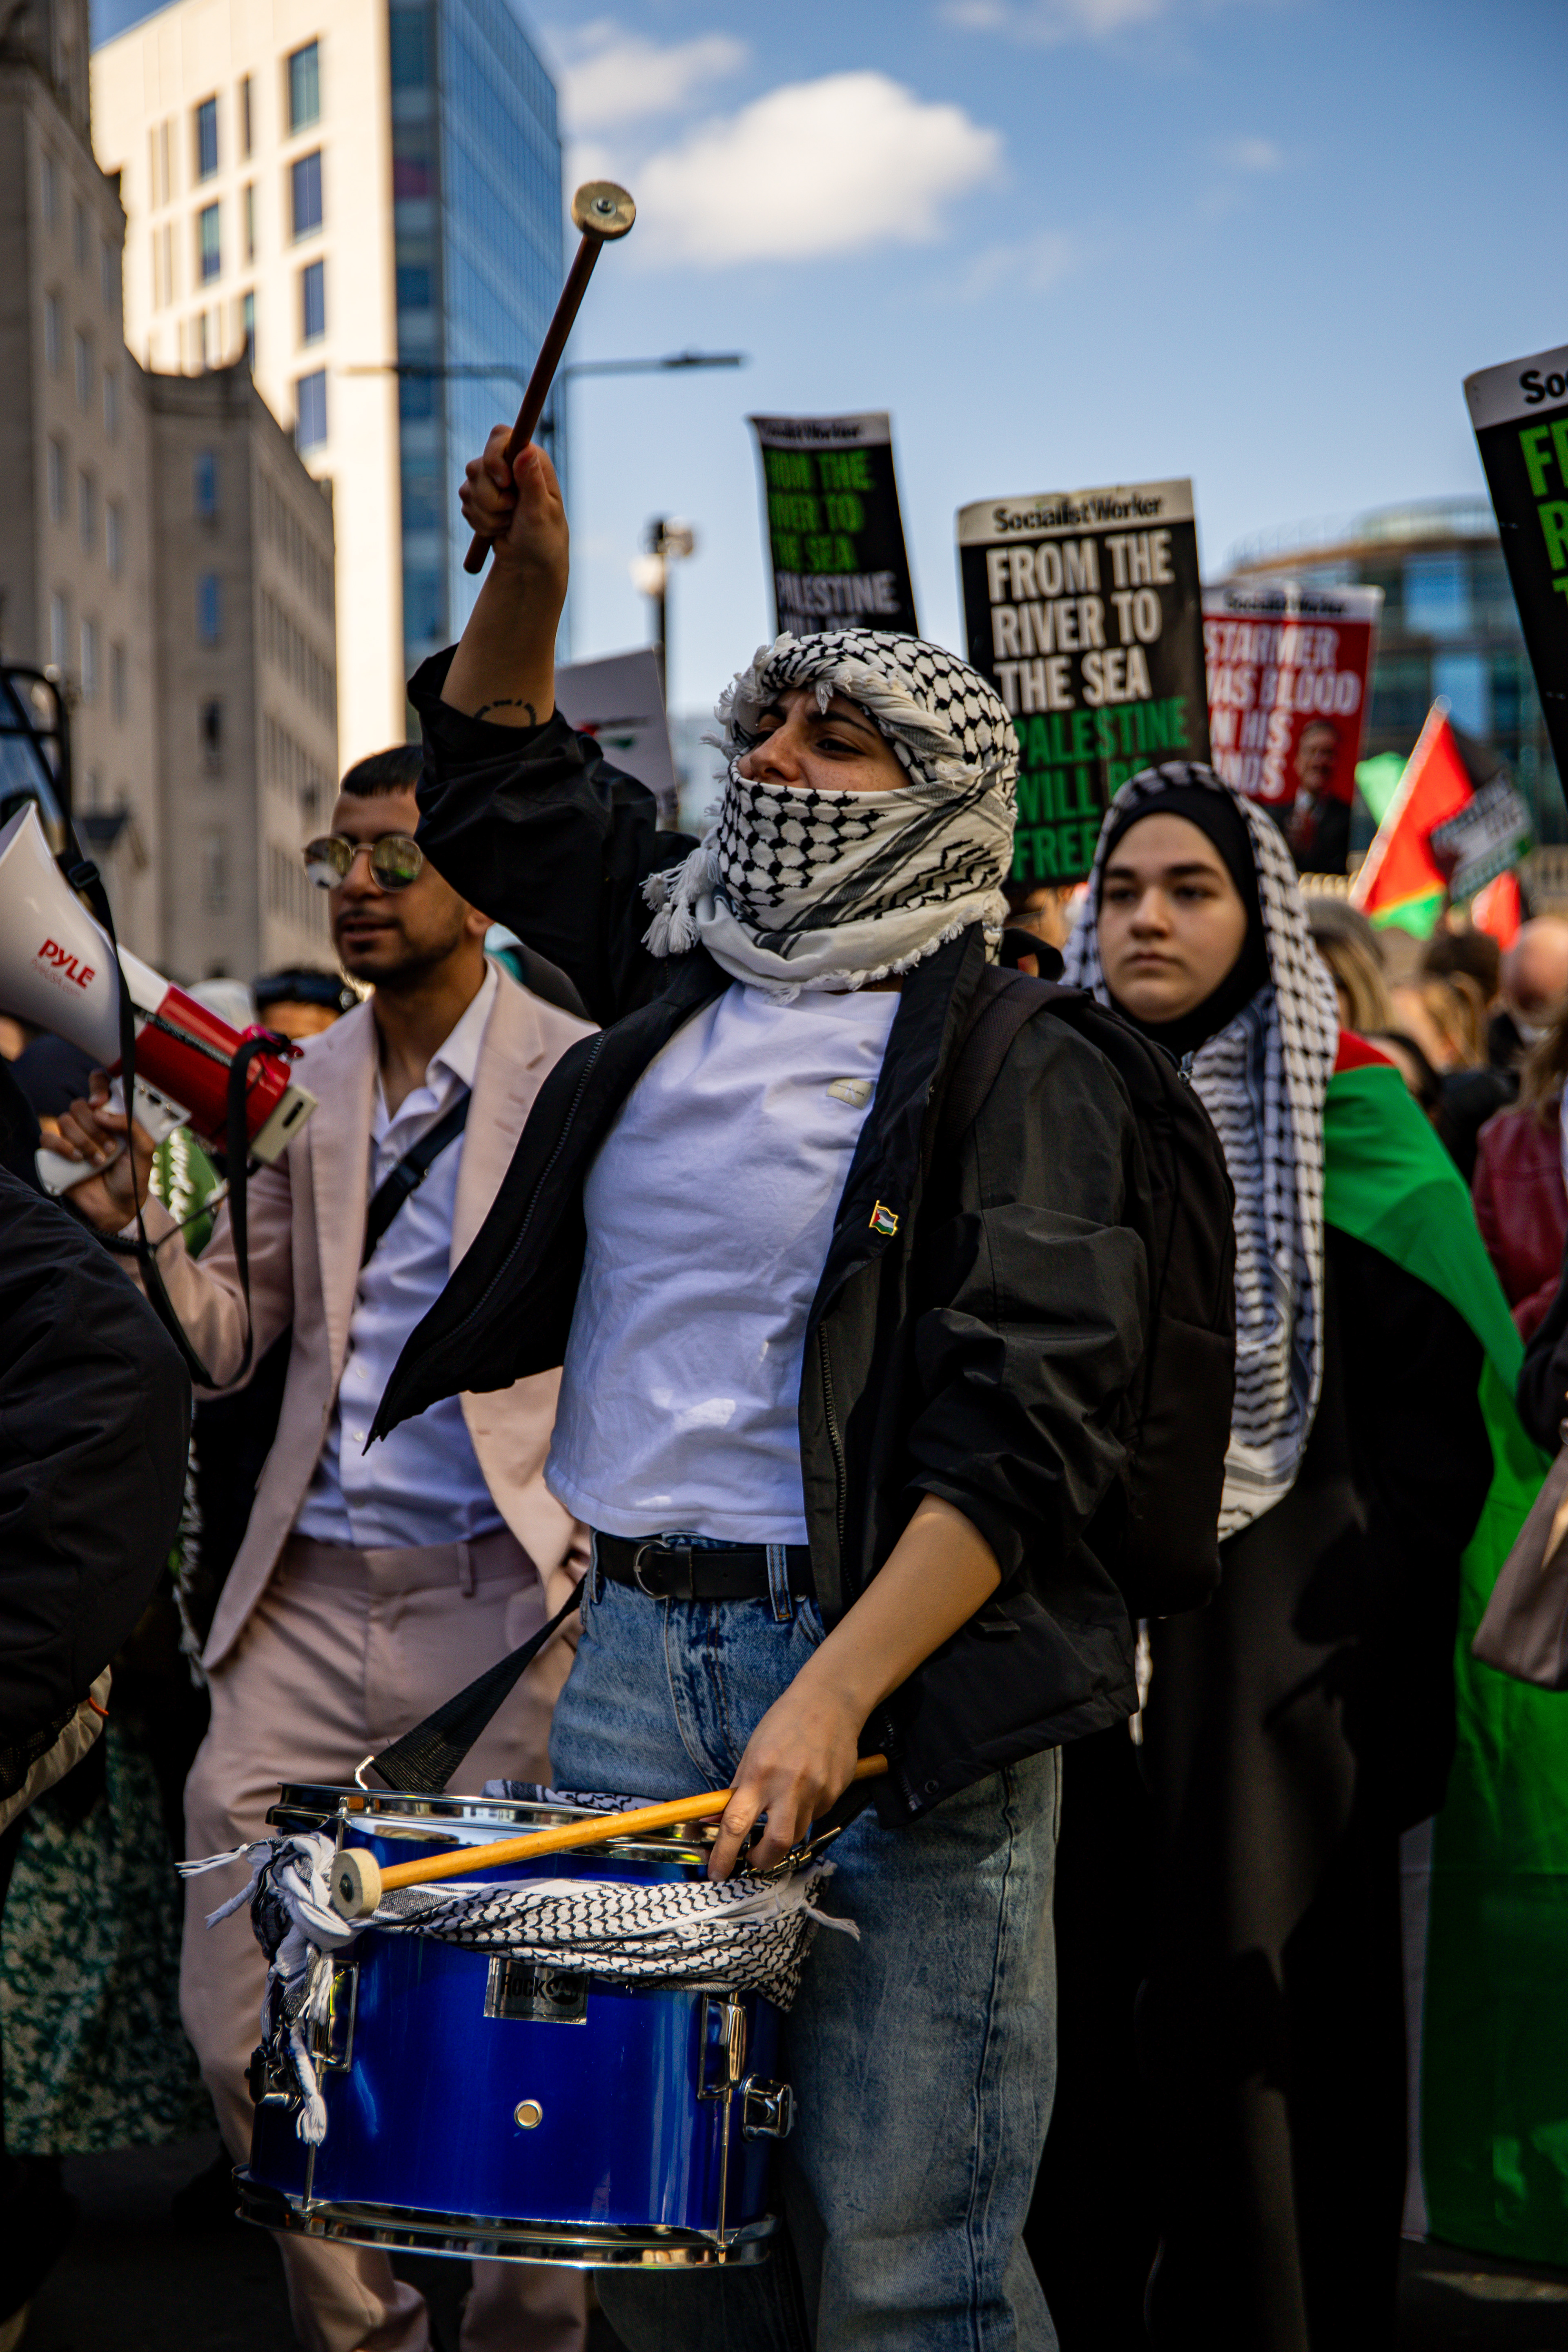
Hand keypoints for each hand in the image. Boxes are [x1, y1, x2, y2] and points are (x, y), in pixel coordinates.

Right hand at [53, 1076, 156, 1230]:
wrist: (118, 1206)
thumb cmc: (132, 1177)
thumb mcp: (144, 1150)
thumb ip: (132, 1126)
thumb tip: (100, 1112)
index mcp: (111, 1116)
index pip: (99, 1085)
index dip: (97, 1085)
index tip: (100, 1101)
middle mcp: (90, 1123)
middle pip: (79, 1105)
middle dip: (95, 1128)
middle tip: (111, 1149)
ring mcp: (72, 1137)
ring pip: (65, 1119)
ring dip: (84, 1141)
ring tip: (99, 1161)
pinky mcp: (56, 1153)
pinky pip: (47, 1136)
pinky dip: (61, 1146)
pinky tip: (76, 1159)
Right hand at [459, 429, 567, 613]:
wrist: (530, 564)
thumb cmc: (544, 538)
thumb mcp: (541, 512)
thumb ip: (532, 481)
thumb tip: (526, 449)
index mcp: (530, 459)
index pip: (499, 436)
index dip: (494, 457)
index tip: (504, 482)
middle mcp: (509, 464)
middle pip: (478, 466)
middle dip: (491, 498)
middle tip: (512, 512)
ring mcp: (491, 481)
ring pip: (468, 488)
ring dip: (487, 514)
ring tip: (508, 524)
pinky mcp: (478, 498)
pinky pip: (465, 505)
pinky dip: (480, 522)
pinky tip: (498, 529)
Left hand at [708, 1665, 863, 1881]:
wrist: (830, 1702)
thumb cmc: (785, 1722)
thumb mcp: (753, 1751)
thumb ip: (738, 1789)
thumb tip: (717, 1819)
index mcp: (759, 1773)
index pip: (735, 1823)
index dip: (724, 1853)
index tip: (717, 1871)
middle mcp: (788, 1785)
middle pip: (777, 1843)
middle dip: (762, 1860)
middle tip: (754, 1858)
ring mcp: (816, 1790)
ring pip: (798, 1833)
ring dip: (784, 1832)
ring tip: (781, 1808)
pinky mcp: (834, 1792)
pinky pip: (816, 1815)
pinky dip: (805, 1811)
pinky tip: (805, 1787)